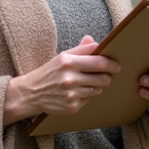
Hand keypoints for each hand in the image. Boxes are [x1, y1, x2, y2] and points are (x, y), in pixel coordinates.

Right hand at [3, 36, 119, 124]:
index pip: (99, 61)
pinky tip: (77, 93)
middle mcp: (70, 78)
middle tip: (106, 75)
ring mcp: (71, 94)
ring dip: (96, 86)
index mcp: (68, 62)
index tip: (116, 65)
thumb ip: (81, 49)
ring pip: (98, 89)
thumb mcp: (63, 56)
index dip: (112, 63)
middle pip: (103, 77)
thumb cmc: (50, 72)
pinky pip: (89, 100)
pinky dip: (86, 96)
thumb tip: (95, 41)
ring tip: (86, 83)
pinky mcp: (72, 106)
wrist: (32, 92)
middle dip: (107, 76)